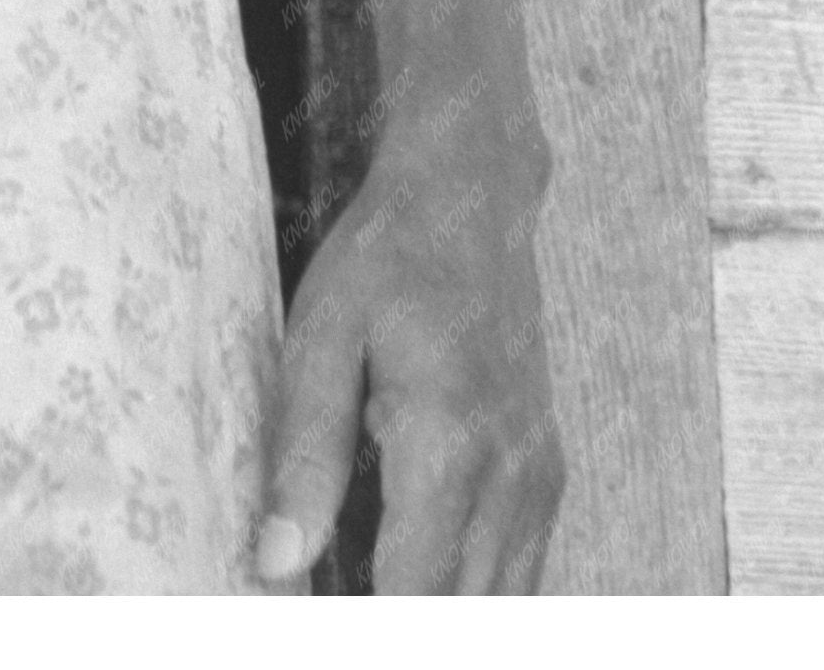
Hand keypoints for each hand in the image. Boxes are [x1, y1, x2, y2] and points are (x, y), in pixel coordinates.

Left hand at [252, 129, 563, 594]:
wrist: (472, 197)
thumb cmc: (387, 260)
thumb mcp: (321, 337)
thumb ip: (303, 454)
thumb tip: (275, 564)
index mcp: (448, 444)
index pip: (411, 597)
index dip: (363, 629)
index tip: (313, 621)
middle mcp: (511, 474)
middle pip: (462, 616)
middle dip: (399, 623)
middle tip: (337, 601)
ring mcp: (538, 478)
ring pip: (500, 606)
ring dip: (438, 611)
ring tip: (369, 586)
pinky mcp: (547, 474)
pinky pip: (521, 574)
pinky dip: (471, 592)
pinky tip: (414, 571)